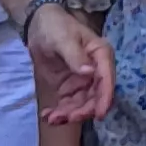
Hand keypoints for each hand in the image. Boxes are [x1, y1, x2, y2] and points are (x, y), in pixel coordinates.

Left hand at [22, 2, 115, 124]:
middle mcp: (96, 71)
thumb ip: (75, 56)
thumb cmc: (55, 27)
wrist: (39, 27)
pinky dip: (59, 113)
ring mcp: (83, 82)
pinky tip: (48, 116)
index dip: (105, 97)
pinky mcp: (70, 88)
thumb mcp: (63, 39)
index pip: (106, 79)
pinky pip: (68, 105)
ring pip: (82, 104)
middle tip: (67, 118)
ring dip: (69, 114)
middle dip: (83, 110)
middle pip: (96, 97)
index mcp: (101, 55)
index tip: (99, 114)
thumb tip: (90, 73)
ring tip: (53, 119)